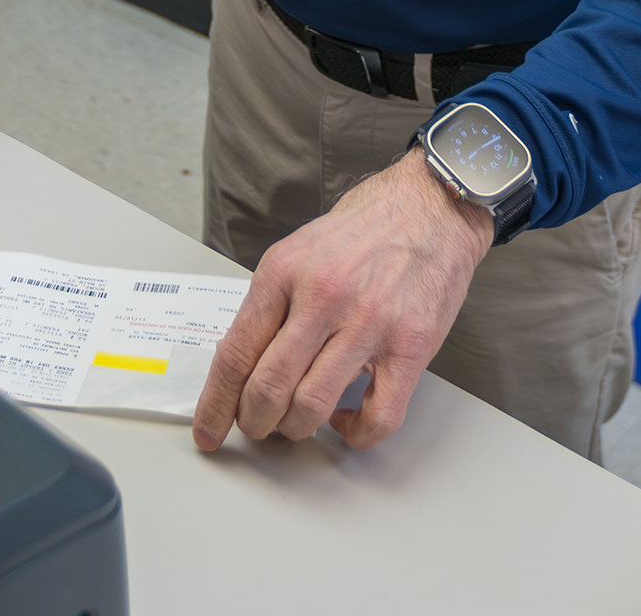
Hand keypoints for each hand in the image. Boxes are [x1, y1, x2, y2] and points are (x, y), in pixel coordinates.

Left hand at [193, 148, 490, 453]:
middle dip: (254, 422)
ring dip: (296, 429)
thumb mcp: (298, 251)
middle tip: (257, 426)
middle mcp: (322, 296)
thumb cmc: (366, 229)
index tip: (209, 429)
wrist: (431, 206)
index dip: (215, 403)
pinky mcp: (411, 347)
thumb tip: (243, 363)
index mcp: (284, 271)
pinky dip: (356, 433)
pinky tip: (347, 421)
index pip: (236, 353)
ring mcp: (368, 323)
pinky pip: (378, 416)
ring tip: (297, 423)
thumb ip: (272, 304)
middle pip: (267, 387)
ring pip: (312, 406)